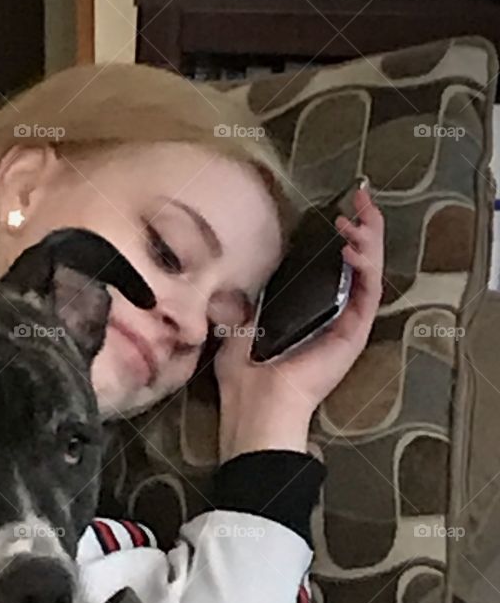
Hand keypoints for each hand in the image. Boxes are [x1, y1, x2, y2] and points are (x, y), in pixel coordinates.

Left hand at [216, 184, 384, 461]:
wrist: (257, 404)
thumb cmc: (244, 376)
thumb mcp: (238, 328)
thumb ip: (243, 305)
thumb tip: (231, 283)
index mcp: (309, 312)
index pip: (334, 267)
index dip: (342, 237)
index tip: (338, 212)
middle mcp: (334, 315)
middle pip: (359, 263)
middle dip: (364, 227)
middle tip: (361, 199)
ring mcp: (347, 323)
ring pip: (370, 273)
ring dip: (369, 239)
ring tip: (358, 217)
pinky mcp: (354, 333)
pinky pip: (369, 293)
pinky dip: (367, 267)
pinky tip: (353, 247)